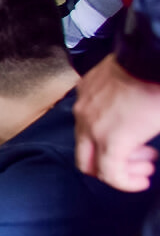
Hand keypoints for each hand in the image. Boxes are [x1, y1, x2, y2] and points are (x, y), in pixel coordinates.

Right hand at [74, 54, 159, 191]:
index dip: (127, 184)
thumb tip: (144, 154)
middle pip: (87, 163)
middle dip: (114, 170)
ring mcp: (83, 107)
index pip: (109, 175)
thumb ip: (143, 151)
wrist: (150, 52)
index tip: (143, 181)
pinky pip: (84, 115)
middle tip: (140, 163)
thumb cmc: (159, 91)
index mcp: (111, 140)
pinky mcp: (84, 88)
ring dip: (106, 146)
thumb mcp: (159, 127)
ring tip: (137, 140)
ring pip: (84, 139)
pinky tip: (121, 116)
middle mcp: (89, 126)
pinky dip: (100, 124)